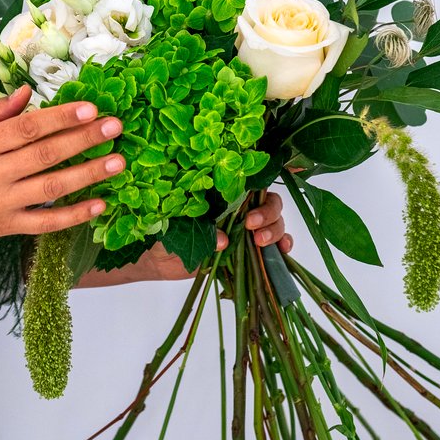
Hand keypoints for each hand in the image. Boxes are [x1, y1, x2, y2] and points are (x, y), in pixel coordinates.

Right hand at [0, 84, 125, 251]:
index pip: (27, 129)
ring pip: (51, 187)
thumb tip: (27, 91)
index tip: (90, 108)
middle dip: (83, 139)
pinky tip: (99, 204)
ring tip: (117, 162)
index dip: (60, 118)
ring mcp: (2, 203)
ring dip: (87, 175)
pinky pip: (46, 222)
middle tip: (115, 127)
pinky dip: (74, 215)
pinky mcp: (8, 227)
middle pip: (45, 155)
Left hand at [79, 191, 293, 285]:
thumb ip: (198, 227)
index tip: (249, 211)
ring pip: (276, 221)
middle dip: (268, 214)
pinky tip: (282, 252)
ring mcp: (246, 228)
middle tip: (252, 227)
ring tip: (260, 243)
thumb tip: (223, 241)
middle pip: (270, 202)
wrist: (157, 257)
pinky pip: (275, 244)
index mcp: (223, 192)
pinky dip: (283, 246)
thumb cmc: (164, 229)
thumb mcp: (177, 222)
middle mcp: (239, 206)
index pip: (252, 182)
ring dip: (276, 231)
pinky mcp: (247, 249)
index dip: (260, 191)